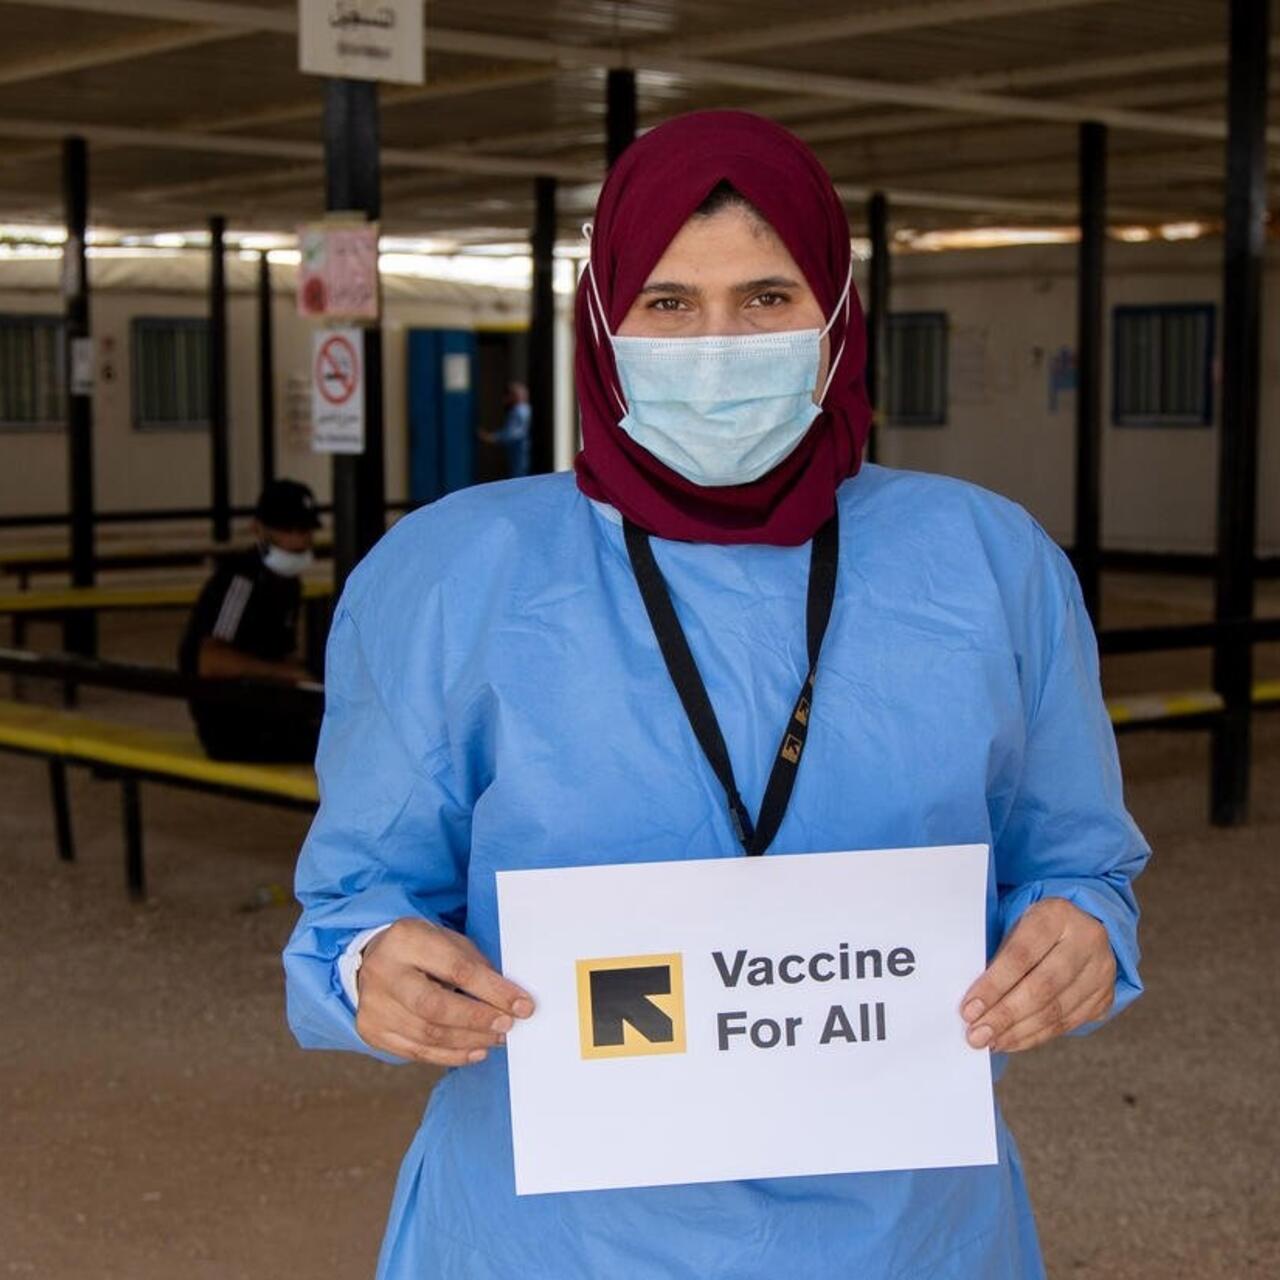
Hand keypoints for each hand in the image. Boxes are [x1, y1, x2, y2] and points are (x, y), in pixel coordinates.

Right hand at [356, 917, 534, 1066]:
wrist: (374, 960)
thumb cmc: (422, 949)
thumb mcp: (448, 941)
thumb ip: (475, 966)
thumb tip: (509, 1001)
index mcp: (406, 939)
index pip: (456, 969)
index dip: (493, 990)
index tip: (523, 1005)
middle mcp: (383, 972)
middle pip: (434, 1007)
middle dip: (478, 1019)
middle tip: (507, 1026)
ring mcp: (374, 1005)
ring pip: (427, 1034)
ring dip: (470, 1040)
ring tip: (497, 1038)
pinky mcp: (372, 1031)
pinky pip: (417, 1052)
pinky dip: (451, 1055)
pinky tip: (475, 1051)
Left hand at [960, 898, 1114, 1052]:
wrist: (1080, 927)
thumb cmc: (1035, 929)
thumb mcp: (1016, 926)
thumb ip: (998, 958)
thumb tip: (974, 1003)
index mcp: (1057, 914)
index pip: (1022, 954)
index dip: (994, 985)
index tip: (968, 1009)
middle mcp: (1087, 940)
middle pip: (1042, 987)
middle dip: (1005, 1015)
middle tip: (976, 1034)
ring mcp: (1101, 971)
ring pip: (1056, 1011)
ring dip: (1018, 1031)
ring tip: (989, 1041)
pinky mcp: (1104, 996)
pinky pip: (1067, 1023)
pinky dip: (1035, 1035)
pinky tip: (1011, 1040)